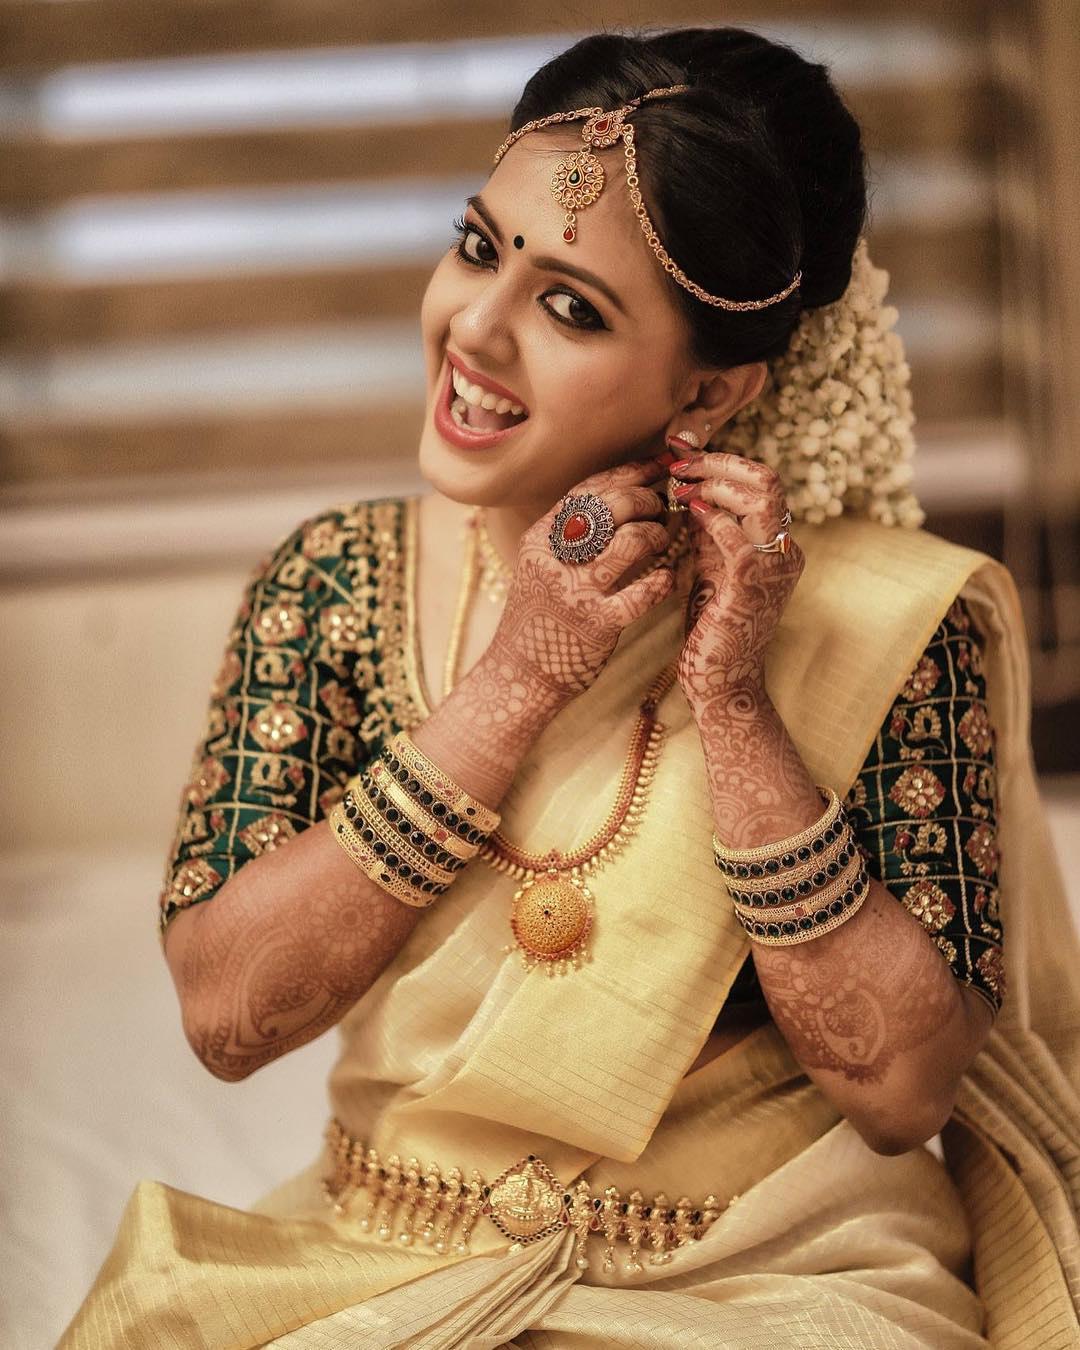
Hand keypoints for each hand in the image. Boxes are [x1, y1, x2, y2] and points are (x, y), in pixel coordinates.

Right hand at [488, 456, 675, 702]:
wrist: (518, 677)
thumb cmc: (540, 619)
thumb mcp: (542, 568)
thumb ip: (570, 535)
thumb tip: (621, 495)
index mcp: (539, 540)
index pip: (586, 491)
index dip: (626, 473)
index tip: (656, 465)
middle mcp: (554, 560)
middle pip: (610, 507)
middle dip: (646, 499)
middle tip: (661, 508)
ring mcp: (575, 592)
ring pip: (630, 540)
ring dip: (656, 534)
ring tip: (662, 541)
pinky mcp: (598, 624)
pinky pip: (644, 591)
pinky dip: (662, 580)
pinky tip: (665, 580)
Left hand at [672, 451, 803, 708]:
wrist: (721, 682)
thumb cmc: (712, 628)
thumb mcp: (710, 568)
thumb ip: (708, 532)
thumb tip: (690, 490)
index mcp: (778, 546)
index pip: (762, 483)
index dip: (723, 462)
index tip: (683, 456)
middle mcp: (785, 552)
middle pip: (768, 480)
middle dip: (719, 463)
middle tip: (679, 464)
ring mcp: (775, 568)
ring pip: (760, 498)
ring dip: (715, 483)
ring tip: (680, 485)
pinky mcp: (752, 588)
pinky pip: (738, 537)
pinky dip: (711, 518)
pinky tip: (686, 514)